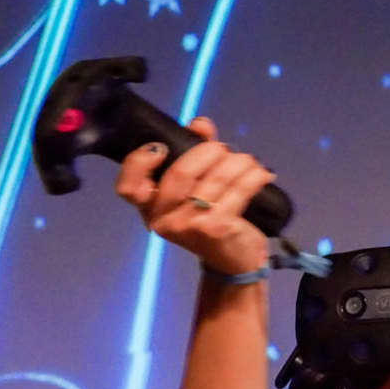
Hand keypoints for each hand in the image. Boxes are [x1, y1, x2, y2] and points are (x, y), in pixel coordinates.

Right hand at [115, 117, 274, 274]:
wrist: (234, 263)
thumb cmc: (210, 220)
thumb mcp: (195, 190)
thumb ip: (192, 153)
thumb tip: (200, 125)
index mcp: (151, 210)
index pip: (128, 188)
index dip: (139, 162)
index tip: (161, 148)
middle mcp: (165, 221)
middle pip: (180, 173)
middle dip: (208, 151)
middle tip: (224, 150)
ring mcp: (190, 226)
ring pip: (215, 178)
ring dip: (238, 161)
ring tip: (248, 161)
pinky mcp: (217, 228)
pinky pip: (238, 189)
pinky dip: (253, 175)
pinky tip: (262, 173)